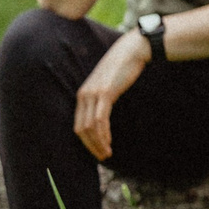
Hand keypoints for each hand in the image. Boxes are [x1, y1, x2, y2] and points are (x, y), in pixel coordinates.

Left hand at [73, 30, 151, 161]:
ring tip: (107, 154)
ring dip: (98, 143)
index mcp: (82, 96)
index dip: (86, 142)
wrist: (130, 52)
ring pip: (90, 127)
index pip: (78, 125)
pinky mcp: (105, 93)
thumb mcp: (108, 86)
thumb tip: (105, 113)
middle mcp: (83, 96)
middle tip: (103, 157)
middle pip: (81, 129)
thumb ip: (103, 98)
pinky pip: (101, 119)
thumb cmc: (122, 69)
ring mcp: (93, 94)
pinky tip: (110, 141)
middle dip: (90, 146)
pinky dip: (104, 133)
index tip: (98, 151)